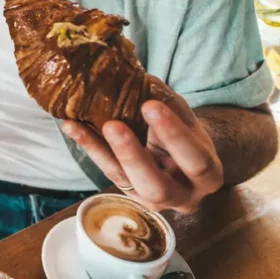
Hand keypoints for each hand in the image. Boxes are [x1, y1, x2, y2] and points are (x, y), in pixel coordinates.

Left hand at [61, 76, 223, 213]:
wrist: (183, 161)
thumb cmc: (188, 136)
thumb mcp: (187, 120)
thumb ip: (170, 104)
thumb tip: (142, 79)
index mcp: (207, 176)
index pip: (195, 160)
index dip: (174, 134)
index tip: (150, 105)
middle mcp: (181, 196)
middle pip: (157, 186)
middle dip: (133, 156)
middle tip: (113, 125)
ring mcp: (150, 199)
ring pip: (123, 182)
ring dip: (100, 151)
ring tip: (79, 125)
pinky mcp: (127, 193)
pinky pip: (105, 171)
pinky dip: (89, 147)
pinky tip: (72, 127)